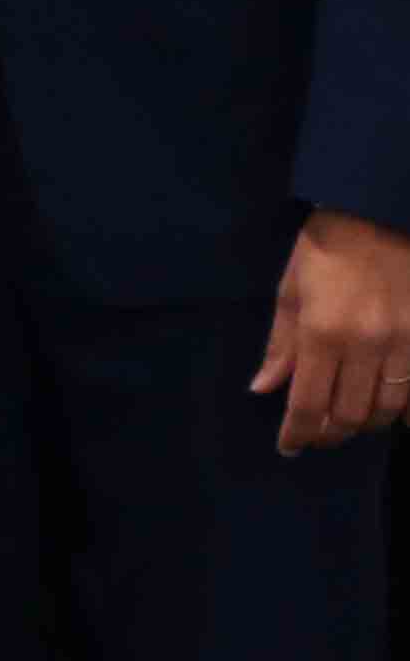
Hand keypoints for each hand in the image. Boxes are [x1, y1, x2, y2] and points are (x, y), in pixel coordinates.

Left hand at [254, 206, 409, 453]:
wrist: (382, 213)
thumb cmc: (328, 248)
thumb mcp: (291, 290)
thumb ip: (280, 345)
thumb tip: (263, 389)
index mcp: (321, 332)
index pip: (307, 403)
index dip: (297, 433)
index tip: (289, 448)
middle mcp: (366, 345)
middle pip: (350, 414)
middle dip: (330, 432)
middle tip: (319, 434)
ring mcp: (405, 343)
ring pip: (388, 410)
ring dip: (367, 424)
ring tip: (351, 421)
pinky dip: (405, 411)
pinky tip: (391, 413)